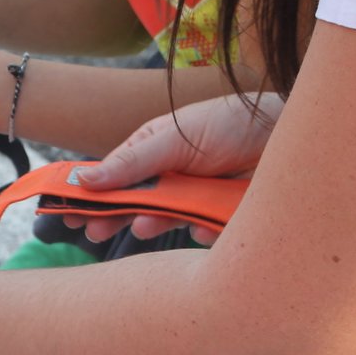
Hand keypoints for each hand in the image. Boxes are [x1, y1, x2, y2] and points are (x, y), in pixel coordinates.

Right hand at [67, 92, 284, 243]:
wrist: (288, 134)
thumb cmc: (230, 122)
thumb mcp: (175, 137)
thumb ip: (133, 162)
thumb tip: (85, 179)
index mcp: (150, 153)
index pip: (110, 177)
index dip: (88, 196)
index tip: (66, 212)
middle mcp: (168, 177)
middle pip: (130, 205)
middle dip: (112, 218)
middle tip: (93, 230)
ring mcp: (192, 198)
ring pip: (163, 221)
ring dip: (153, 224)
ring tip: (146, 225)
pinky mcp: (216, 217)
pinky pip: (200, 232)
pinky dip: (201, 229)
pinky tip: (206, 223)